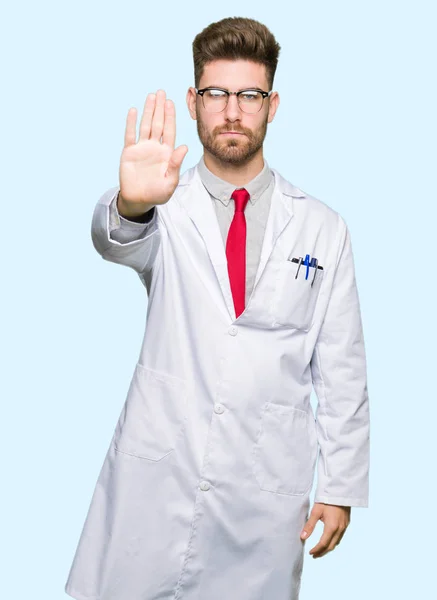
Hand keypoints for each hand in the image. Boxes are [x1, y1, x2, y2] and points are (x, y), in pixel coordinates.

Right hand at [118, 89, 188, 216]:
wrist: (139, 200)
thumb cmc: (157, 194)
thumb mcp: (170, 182)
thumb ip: (176, 165)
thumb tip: (184, 147)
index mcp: (167, 153)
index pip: (170, 131)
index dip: (170, 117)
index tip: (171, 102)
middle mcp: (155, 147)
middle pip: (158, 124)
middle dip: (160, 108)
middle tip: (161, 92)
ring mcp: (142, 149)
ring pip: (145, 125)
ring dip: (148, 111)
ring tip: (151, 96)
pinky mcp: (129, 152)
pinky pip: (130, 135)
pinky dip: (131, 123)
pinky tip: (133, 110)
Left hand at [300, 502, 350, 557]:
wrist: (340, 490)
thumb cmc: (326, 499)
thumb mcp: (316, 511)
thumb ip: (309, 525)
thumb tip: (302, 537)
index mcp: (332, 527)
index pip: (323, 544)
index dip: (316, 550)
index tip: (310, 553)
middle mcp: (340, 529)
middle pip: (331, 546)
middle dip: (322, 552)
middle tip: (314, 555)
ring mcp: (344, 526)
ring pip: (337, 542)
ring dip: (328, 548)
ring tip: (320, 550)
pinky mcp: (346, 523)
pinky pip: (340, 536)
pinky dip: (333, 541)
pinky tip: (329, 540)